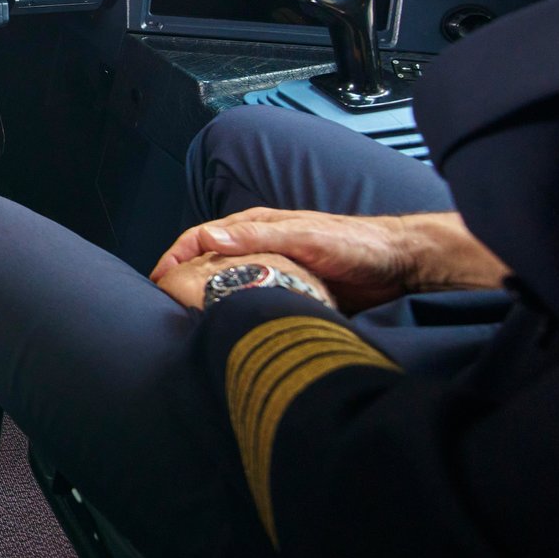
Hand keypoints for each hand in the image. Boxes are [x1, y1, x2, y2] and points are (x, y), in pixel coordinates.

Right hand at [151, 207, 417, 312]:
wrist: (401, 267)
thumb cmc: (358, 244)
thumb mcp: (305, 236)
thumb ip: (258, 236)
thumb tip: (208, 237)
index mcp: (258, 228)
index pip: (201, 237)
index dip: (174, 255)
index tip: (156, 279)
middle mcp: (262, 248)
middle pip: (210, 263)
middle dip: (184, 280)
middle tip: (167, 306)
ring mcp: (275, 272)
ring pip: (231, 284)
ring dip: (211, 299)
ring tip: (192, 323)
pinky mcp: (291, 294)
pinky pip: (255, 303)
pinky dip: (239, 313)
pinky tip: (234, 330)